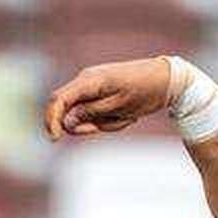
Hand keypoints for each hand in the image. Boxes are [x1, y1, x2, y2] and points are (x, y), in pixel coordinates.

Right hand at [44, 57, 171, 140]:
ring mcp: (92, 86)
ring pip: (86, 115)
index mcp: (89, 81)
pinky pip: (96, 113)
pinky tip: (128, 115)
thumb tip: (66, 122)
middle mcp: (86, 81)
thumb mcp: (119, 107)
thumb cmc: (145, 91)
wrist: (165, 79)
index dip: (51, 120)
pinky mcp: (100, 93)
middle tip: (116, 122)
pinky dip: (110, 119)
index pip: (58, 100)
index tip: (55, 139)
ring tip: (128, 116)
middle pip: (71, 110)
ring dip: (105, 123)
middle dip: (89, 125)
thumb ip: (91, 114)